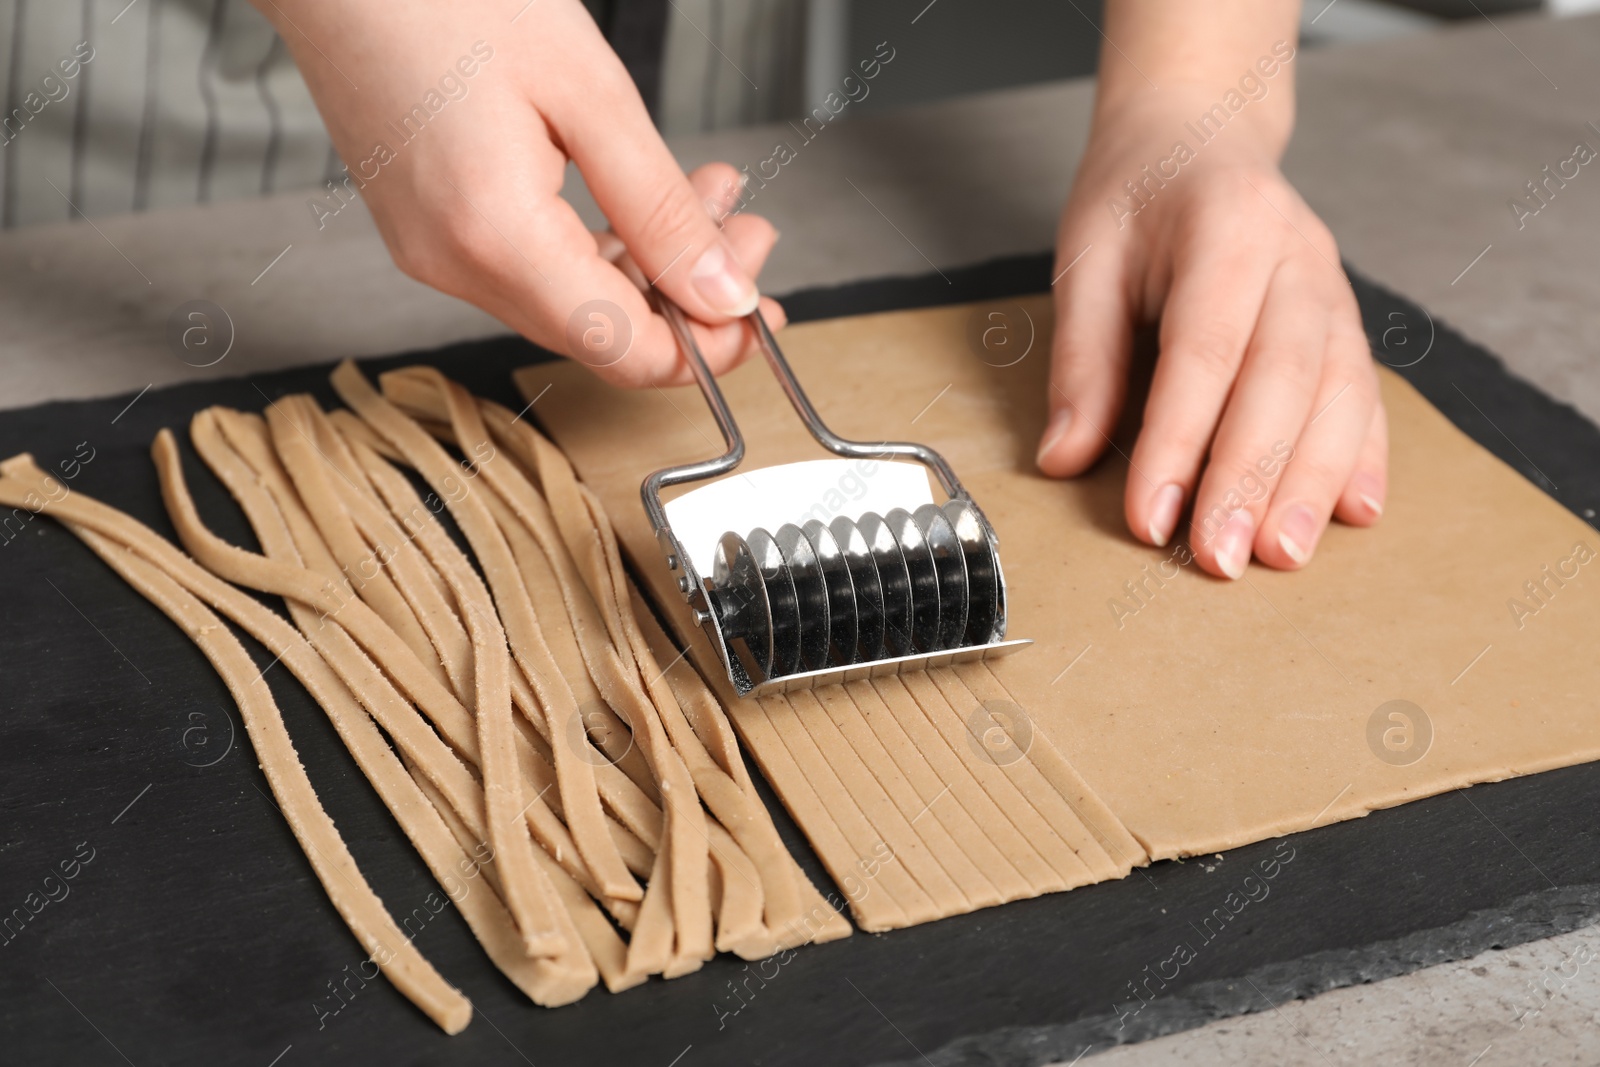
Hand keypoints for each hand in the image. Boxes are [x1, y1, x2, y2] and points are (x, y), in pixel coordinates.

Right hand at [254, 0, 783, 386]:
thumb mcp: (590, 94)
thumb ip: (662, 210)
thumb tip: (724, 296)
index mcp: (495, 237)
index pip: (628, 351)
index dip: (709, 346)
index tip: (763, 307)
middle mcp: (455, 265)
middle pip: (605, 335)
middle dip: (691, 293)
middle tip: (750, 229)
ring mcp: (433, 253)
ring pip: (574, 303)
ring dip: (651, 262)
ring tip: (709, 191)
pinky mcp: (428, 231)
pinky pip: (533, 270)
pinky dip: (597, 245)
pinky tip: (635, 195)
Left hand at [1039, 86, 1386, 577]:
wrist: (1201, 133)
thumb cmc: (1136, 197)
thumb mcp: (1087, 258)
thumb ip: (1083, 359)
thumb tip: (1064, 459)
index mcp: (1226, 226)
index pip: (1204, 352)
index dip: (1178, 441)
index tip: (1151, 516)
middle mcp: (1297, 258)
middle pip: (1283, 382)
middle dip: (1251, 479)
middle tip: (1219, 561)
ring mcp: (1333, 289)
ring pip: (1339, 395)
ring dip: (1313, 483)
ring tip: (1283, 557)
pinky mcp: (1346, 322)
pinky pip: (1366, 394)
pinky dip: (1365, 457)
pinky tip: (1356, 514)